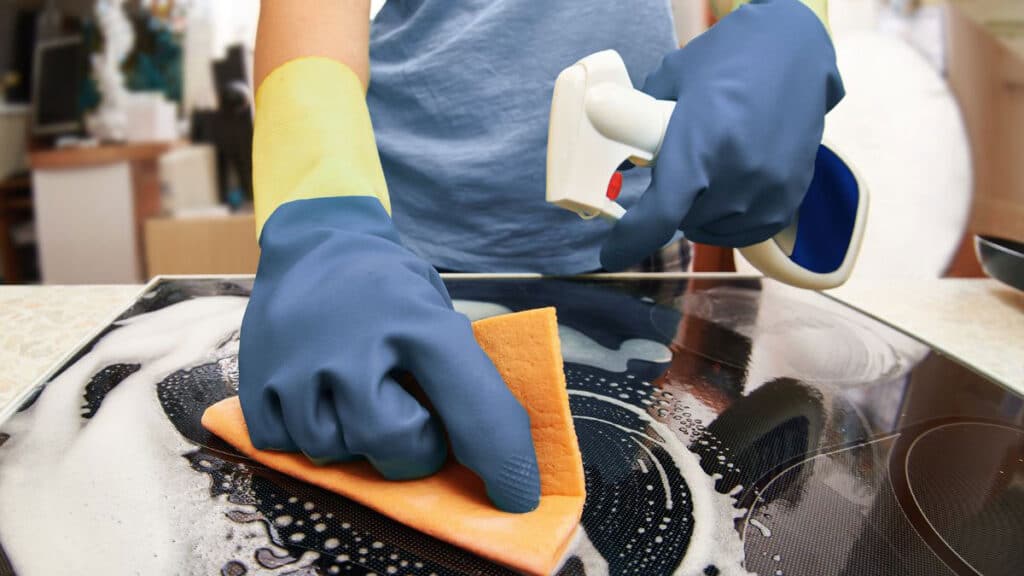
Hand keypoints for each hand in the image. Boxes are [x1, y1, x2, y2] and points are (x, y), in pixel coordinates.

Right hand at [238, 196, 540, 512]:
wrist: (315, 243)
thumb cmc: (390, 289)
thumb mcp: (436, 312)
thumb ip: (455, 375)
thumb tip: (481, 456)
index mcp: (419, 323)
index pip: (474, 408)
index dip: (503, 462)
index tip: (517, 497)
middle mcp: (355, 344)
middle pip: (392, 442)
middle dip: (413, 450)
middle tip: (413, 423)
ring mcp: (299, 362)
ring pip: (334, 450)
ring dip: (355, 441)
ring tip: (358, 399)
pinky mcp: (256, 379)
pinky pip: (285, 447)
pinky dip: (306, 437)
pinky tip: (319, 401)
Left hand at [601, 0, 843, 270]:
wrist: (795, 52)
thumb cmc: (729, 61)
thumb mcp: (672, 81)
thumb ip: (642, 120)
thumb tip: (620, 147)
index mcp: (699, 148)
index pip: (659, 216)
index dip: (629, 241)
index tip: (611, 253)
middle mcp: (736, 176)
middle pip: (684, 222)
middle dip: (671, 206)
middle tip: (679, 173)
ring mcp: (768, 190)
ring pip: (714, 228)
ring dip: (702, 212)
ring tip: (709, 174)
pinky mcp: (789, 196)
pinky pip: (748, 230)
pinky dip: (731, 218)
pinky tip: (729, 189)